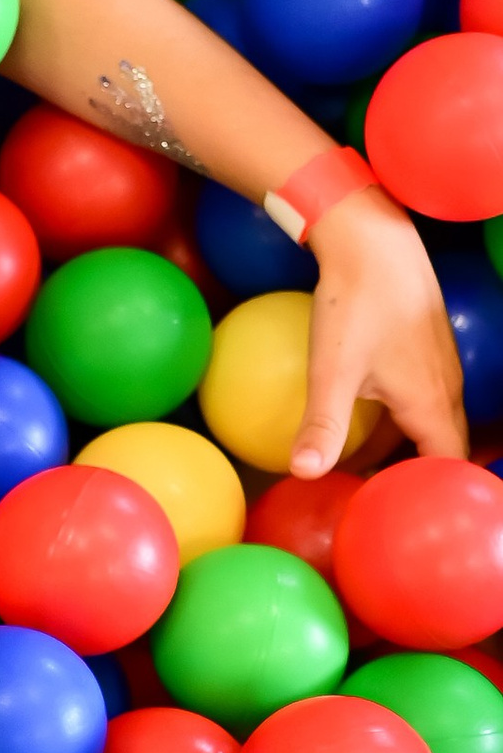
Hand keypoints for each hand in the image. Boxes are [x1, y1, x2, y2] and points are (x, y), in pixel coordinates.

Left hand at [292, 189, 466, 475]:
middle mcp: (446, 388)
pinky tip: (361, 423)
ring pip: (431, 423)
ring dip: (405, 449)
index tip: (404, 514)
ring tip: (366, 474)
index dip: (432, 494)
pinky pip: (420, 399)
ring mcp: (439, 366)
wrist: (371, 238)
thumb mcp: (333, 370)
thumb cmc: (355, 303)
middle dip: (417, 477)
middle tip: (381, 502)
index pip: (448, 465)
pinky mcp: (425, 348)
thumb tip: (304, 473)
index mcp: (433, 403)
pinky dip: (398, 422)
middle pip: (443, 448)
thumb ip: (322, 425)